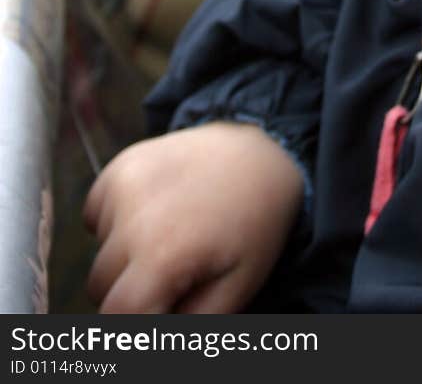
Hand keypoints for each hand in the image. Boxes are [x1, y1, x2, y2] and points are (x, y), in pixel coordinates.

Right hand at [84, 122, 304, 312]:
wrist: (261, 154)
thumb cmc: (253, 227)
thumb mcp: (237, 288)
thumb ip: (189, 323)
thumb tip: (150, 334)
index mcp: (163, 254)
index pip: (116, 315)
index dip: (137, 321)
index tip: (161, 308)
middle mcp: (134, 217)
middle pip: (100, 285)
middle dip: (132, 288)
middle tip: (175, 270)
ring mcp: (124, 183)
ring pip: (99, 249)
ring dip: (124, 254)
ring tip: (171, 234)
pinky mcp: (120, 163)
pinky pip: (95, 213)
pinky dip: (114, 221)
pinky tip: (154, 210)